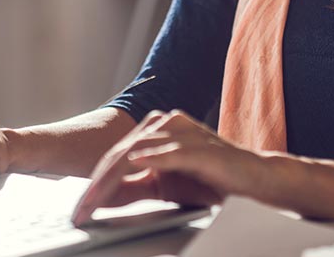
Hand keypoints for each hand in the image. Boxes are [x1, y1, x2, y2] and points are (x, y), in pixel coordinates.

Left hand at [71, 109, 264, 225]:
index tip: (79, 208)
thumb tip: (100, 199)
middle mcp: (167, 124)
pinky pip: (172, 151)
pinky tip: (136, 164)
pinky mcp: (202, 146)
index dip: (95, 181)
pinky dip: (153, 158)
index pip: (117, 155)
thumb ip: (133, 188)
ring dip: (114, 176)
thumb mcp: (163, 187)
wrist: (254, 179)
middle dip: (98, 183)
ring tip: (97, 197)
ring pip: (139, 150)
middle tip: (81, 209)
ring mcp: (184, 132)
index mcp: (156, 131)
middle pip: (123, 152)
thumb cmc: (211, 181)